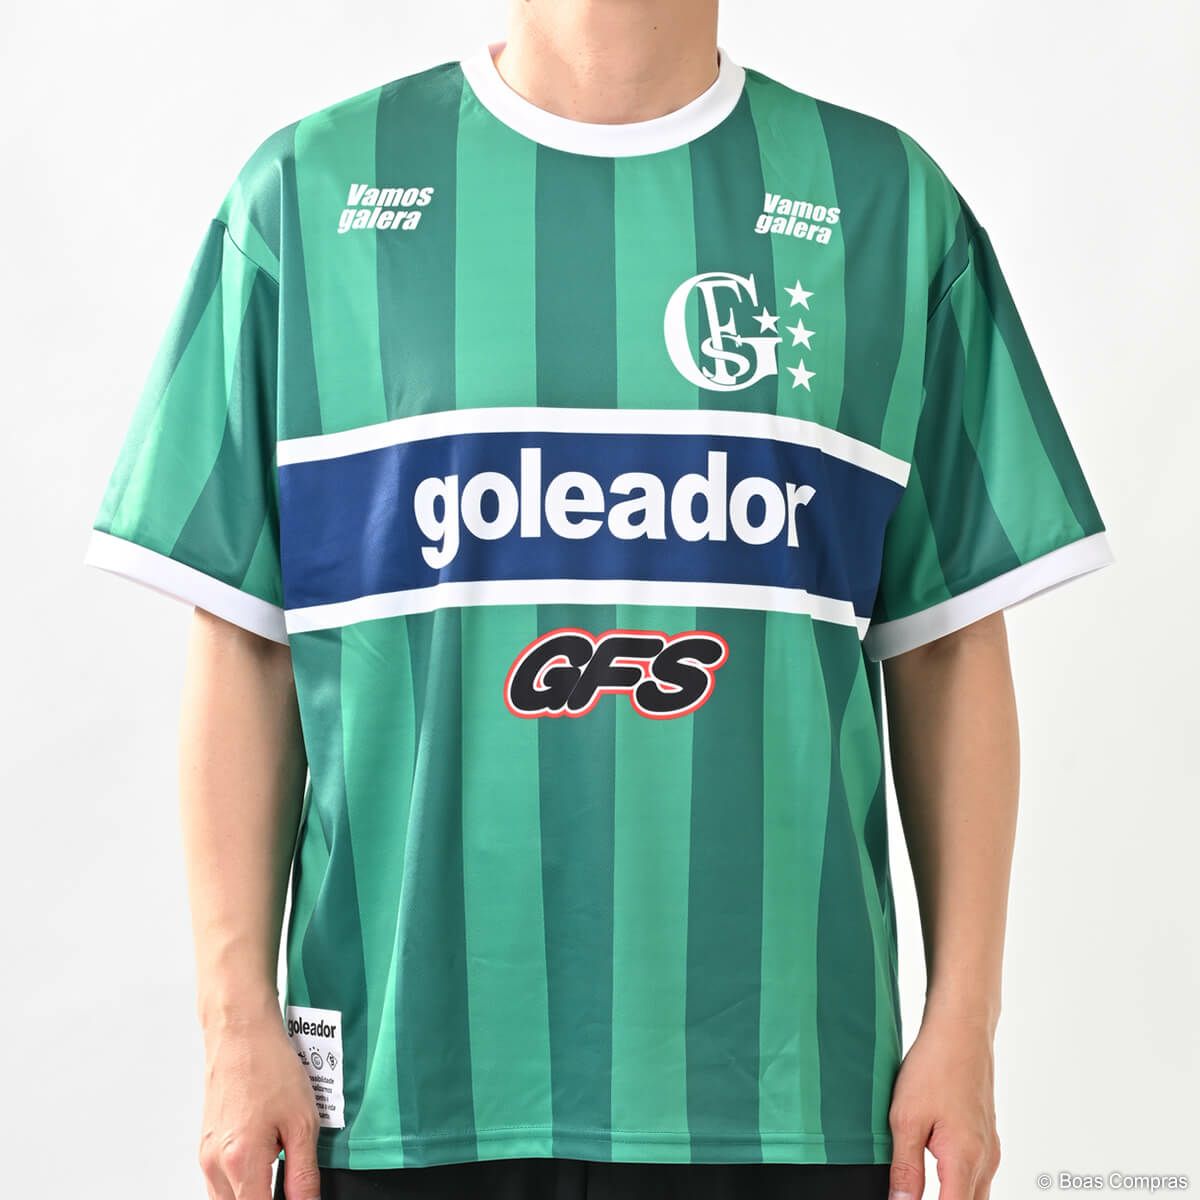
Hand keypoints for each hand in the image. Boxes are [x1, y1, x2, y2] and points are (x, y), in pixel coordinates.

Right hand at [198, 1010, 321, 1199]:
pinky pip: (220, 1183)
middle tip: (290, 1181)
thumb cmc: (270, 1066)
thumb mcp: (303, 1122)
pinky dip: (242, 1182)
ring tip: (279, 1165)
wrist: (240, 1033)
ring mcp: (205, 1157)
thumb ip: (304, 1174)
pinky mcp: (204, 1147)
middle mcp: (215, 1165)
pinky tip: (265, 1159)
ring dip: (252, 1193)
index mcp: (241, 1161)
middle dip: (266, 1199)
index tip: (298, 1198)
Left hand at [887, 1015, 1000, 1199]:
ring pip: (975, 1194)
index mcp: (965, 1161)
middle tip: (910, 1192)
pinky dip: (957, 1182)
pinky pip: (977, 1175)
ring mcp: (990, 1149)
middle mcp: (986, 1160)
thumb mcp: (906, 1118)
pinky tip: (935, 1170)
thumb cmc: (935, 1066)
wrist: (961, 1030)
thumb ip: (906, 1168)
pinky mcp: (987, 1137)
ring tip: (919, 1183)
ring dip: (950, 1195)